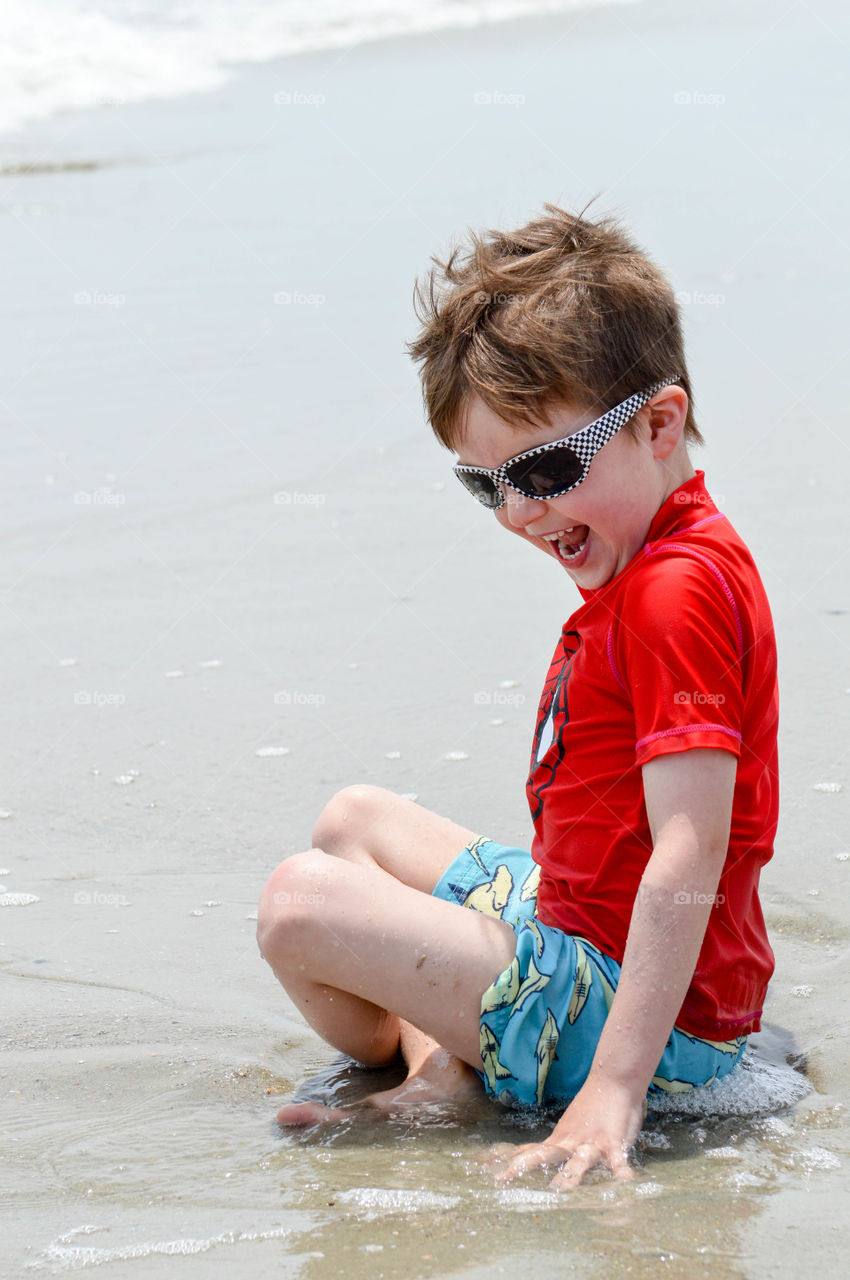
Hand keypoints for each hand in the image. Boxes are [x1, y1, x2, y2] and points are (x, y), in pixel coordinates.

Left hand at [488, 1077, 646, 1190]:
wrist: (612, 1081)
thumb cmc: (590, 1108)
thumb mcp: (564, 1129)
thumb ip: (547, 1147)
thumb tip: (521, 1155)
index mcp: (558, 1141)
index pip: (529, 1153)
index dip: (508, 1163)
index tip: (483, 1171)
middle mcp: (570, 1143)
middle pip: (543, 1156)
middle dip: (524, 1167)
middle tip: (504, 1179)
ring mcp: (592, 1144)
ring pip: (578, 1162)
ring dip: (569, 1176)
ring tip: (560, 1190)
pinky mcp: (615, 1145)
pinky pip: (619, 1163)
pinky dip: (621, 1173)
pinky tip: (625, 1184)